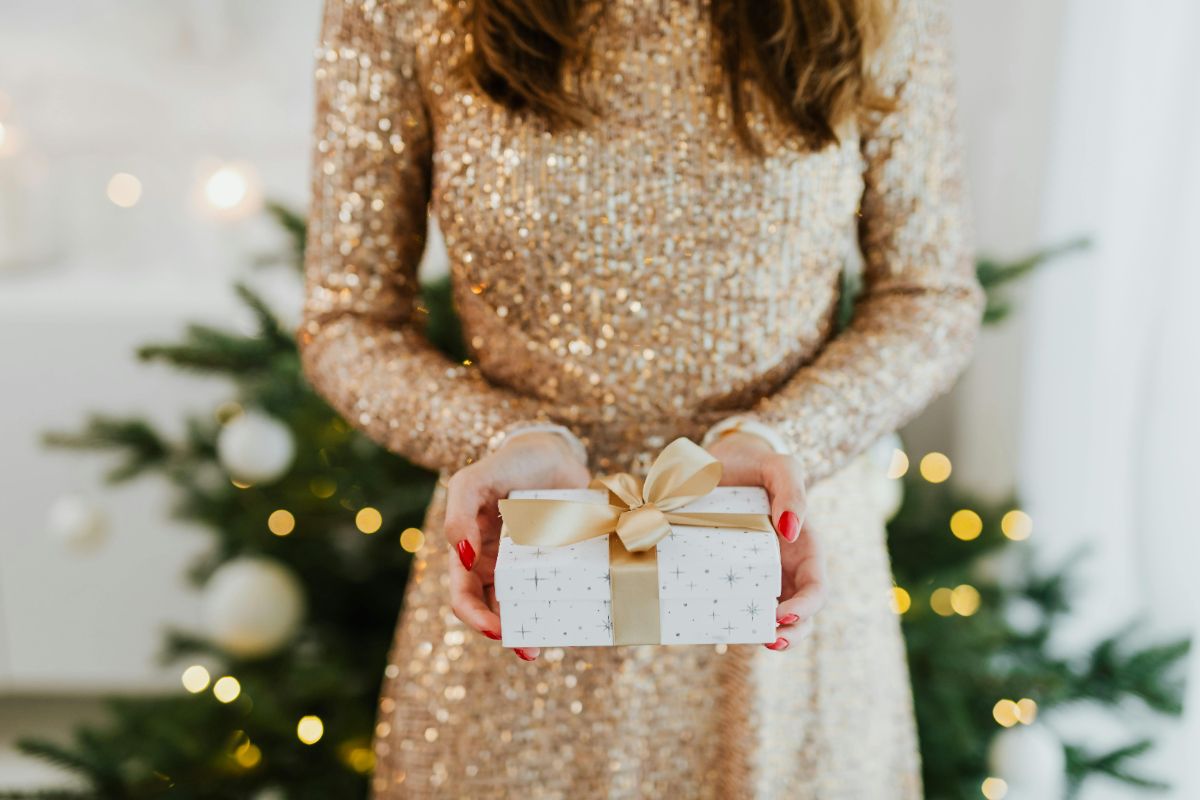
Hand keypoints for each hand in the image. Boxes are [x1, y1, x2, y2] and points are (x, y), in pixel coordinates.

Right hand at [445, 431, 588, 660]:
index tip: (495, 629)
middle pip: (496, 611)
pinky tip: (574, 619)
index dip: (474, 617)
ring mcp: (531, 567)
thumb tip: (462, 556)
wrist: (553, 453)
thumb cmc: (506, 465)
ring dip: (535, 628)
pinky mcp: (561, 562)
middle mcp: (499, 566)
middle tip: (529, 650)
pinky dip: (562, 607)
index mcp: (472, 554)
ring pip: (528, 607)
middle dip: (508, 635)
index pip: (464, 596)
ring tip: (549, 644)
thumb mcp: (473, 481)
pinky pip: (559, 591)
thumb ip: (459, 513)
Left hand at [705, 431, 827, 651]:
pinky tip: (718, 627)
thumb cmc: (759, 464)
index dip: (806, 607)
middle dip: (791, 634)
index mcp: (806, 548)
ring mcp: (760, 576)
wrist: (722, 463)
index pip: (817, 588)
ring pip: (771, 618)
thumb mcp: (781, 467)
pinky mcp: (733, 577)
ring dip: (765, 635)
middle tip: (769, 641)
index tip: (783, 614)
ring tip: (746, 640)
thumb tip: (791, 529)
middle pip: (800, 614)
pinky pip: (737, 604)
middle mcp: (786, 568)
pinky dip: (733, 619)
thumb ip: (791, 491)